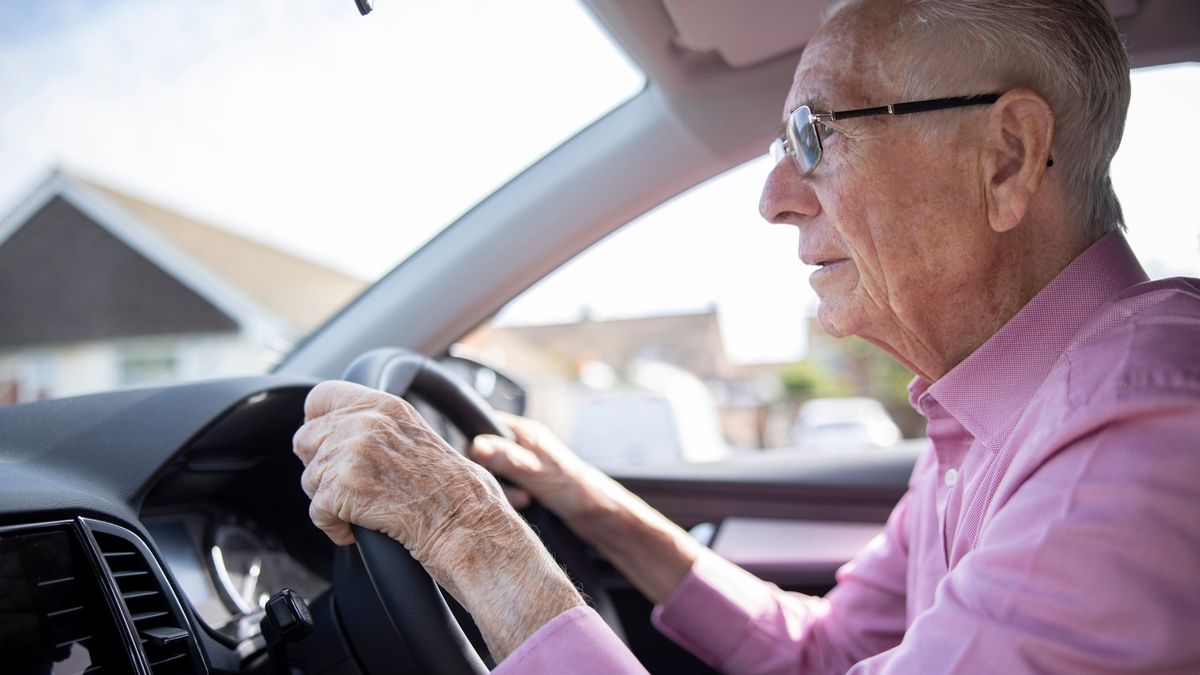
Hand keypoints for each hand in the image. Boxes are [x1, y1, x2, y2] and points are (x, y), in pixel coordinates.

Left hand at [292, 380, 510, 568]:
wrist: (465, 522)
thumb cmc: (452, 490)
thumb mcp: (416, 436)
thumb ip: (377, 426)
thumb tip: (340, 432)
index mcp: (384, 405)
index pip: (321, 396)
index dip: (317, 421)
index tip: (323, 441)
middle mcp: (365, 422)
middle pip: (305, 439)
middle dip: (321, 466)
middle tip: (348, 485)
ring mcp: (351, 454)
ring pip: (309, 479)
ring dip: (329, 500)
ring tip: (362, 508)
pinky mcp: (342, 489)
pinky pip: (316, 512)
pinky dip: (334, 527)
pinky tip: (357, 528)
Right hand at [470, 412, 606, 521]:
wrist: (601, 516)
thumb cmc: (575, 489)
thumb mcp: (535, 472)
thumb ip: (505, 459)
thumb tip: (475, 445)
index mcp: (526, 433)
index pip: (485, 426)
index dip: (475, 445)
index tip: (477, 466)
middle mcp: (523, 446)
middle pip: (486, 455)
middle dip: (492, 475)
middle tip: (512, 490)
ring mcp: (525, 466)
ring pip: (495, 475)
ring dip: (503, 491)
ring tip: (524, 501)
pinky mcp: (528, 486)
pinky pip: (506, 490)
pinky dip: (510, 500)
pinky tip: (524, 507)